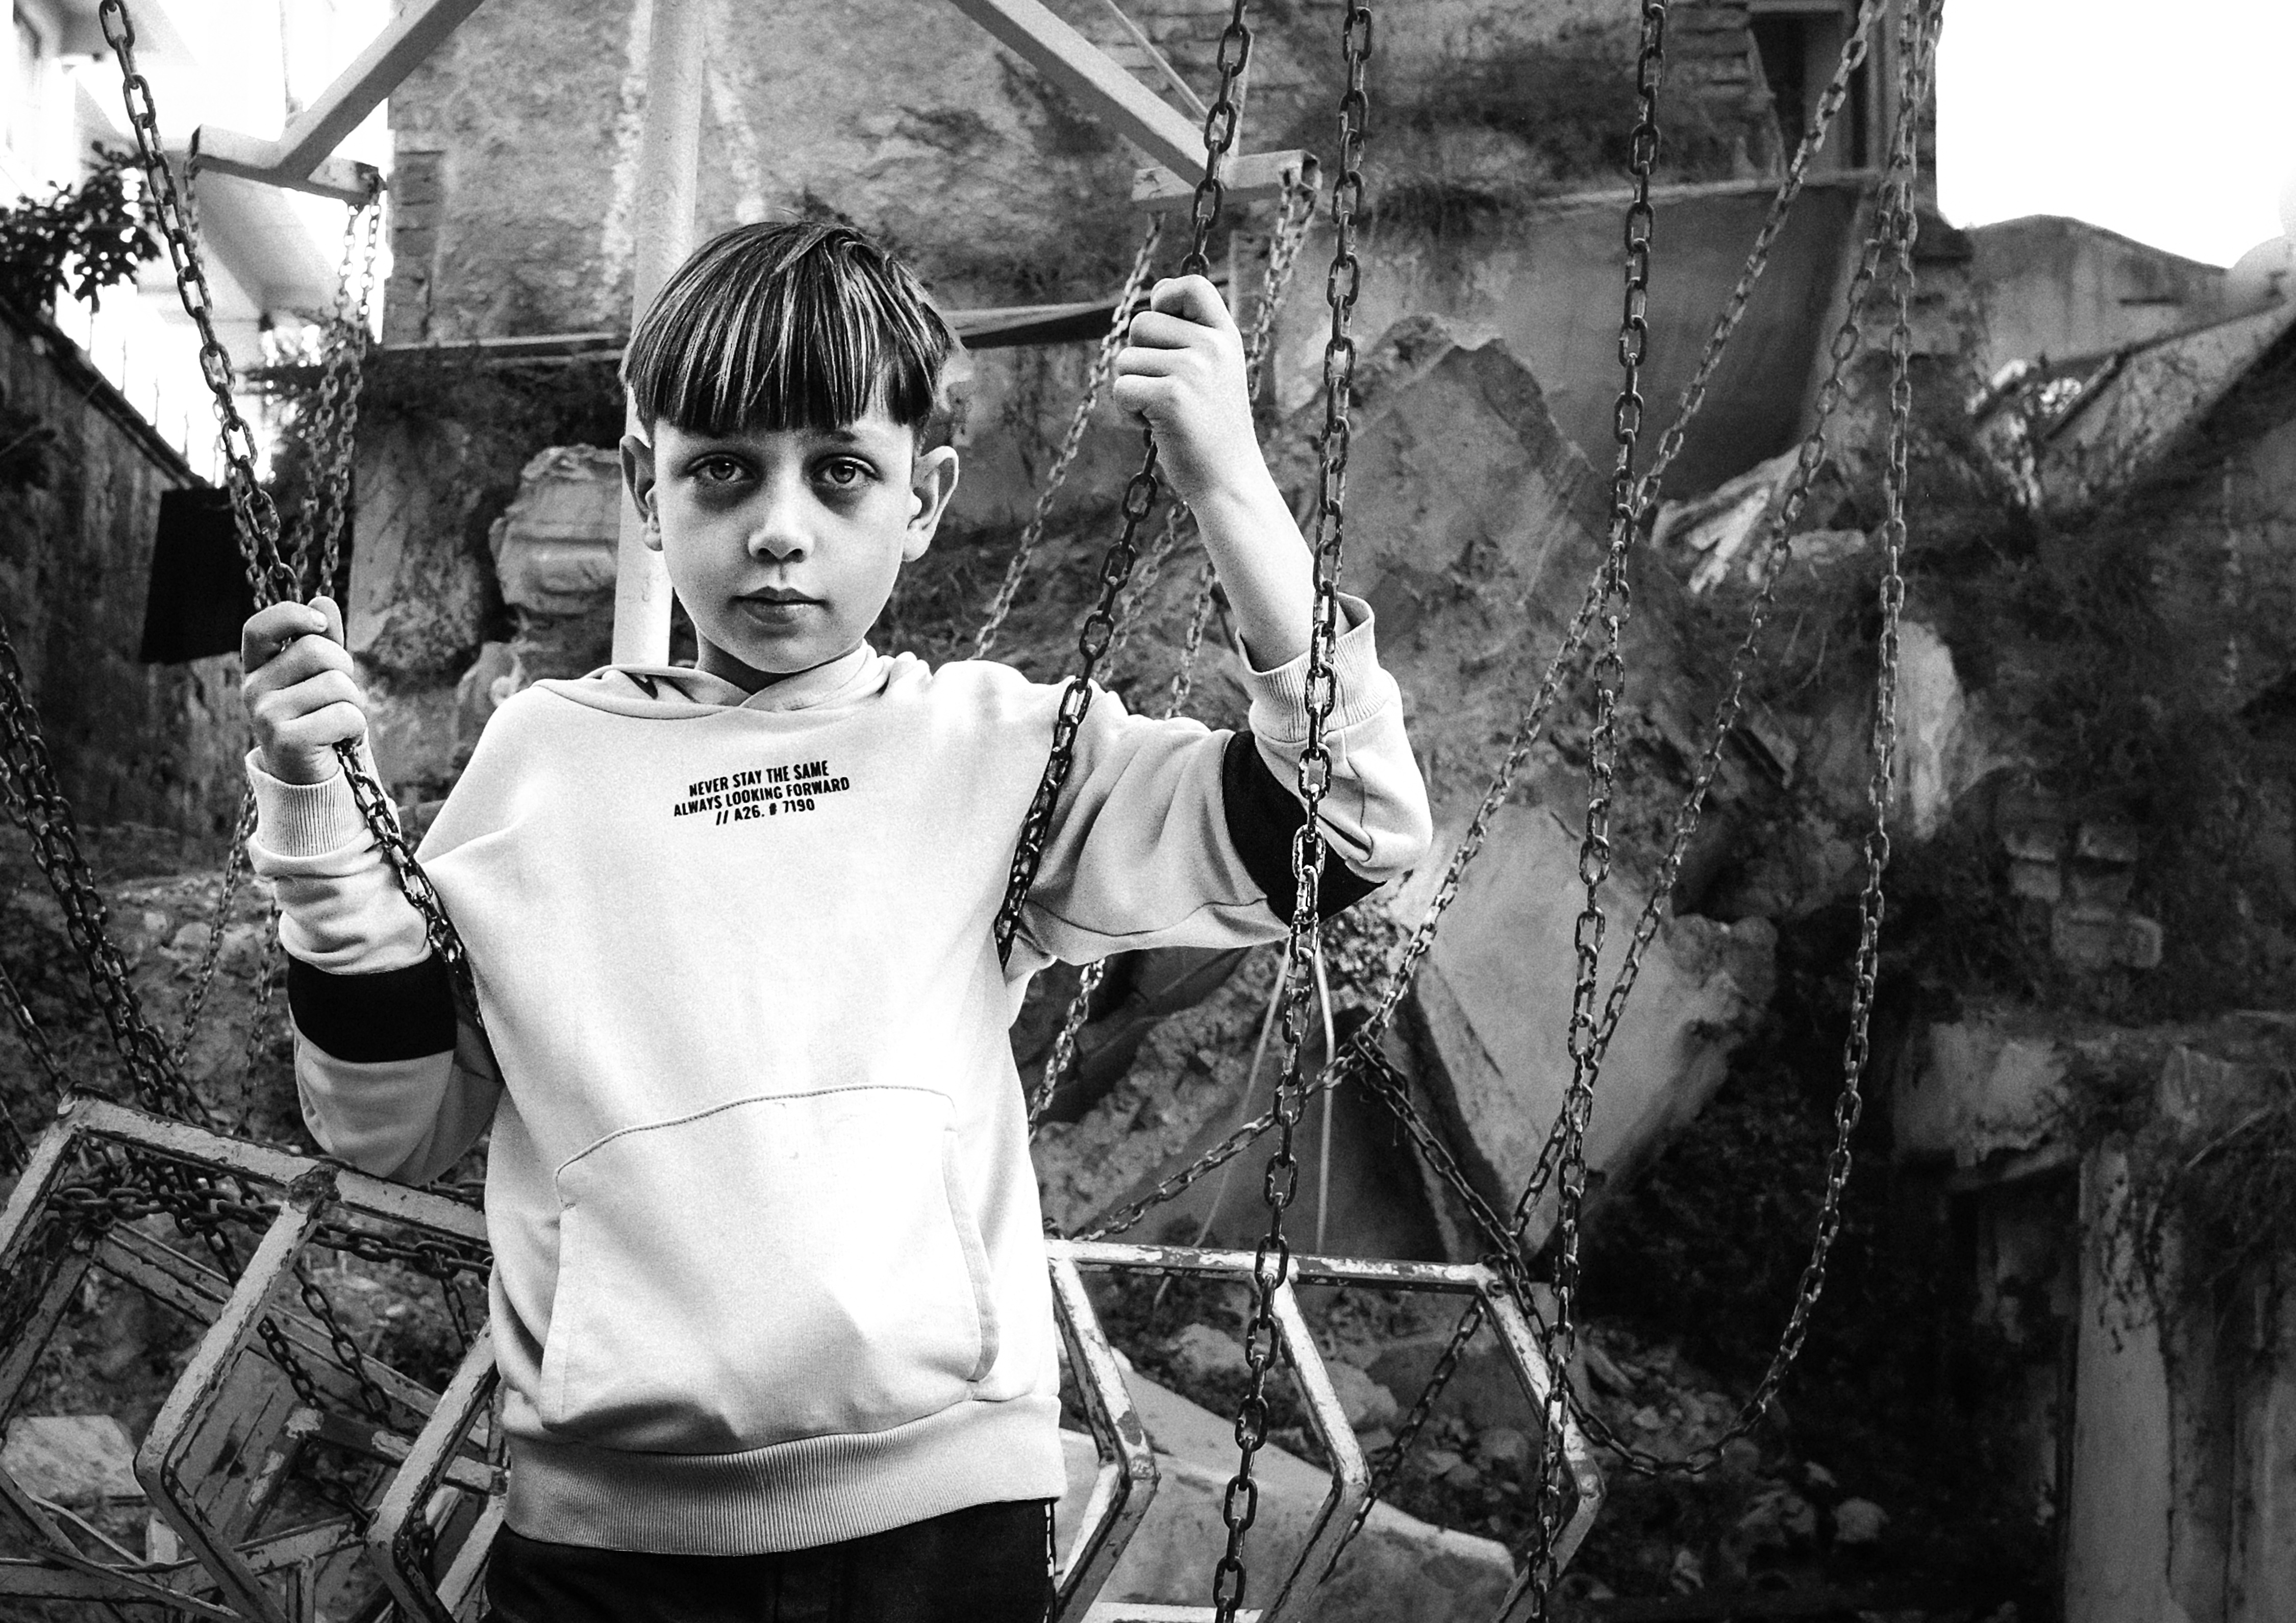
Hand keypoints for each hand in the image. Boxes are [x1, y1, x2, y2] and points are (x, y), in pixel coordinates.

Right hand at [241, 596, 365, 785]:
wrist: (312, 779)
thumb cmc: (319, 721)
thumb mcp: (319, 678)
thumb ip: (321, 641)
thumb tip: (323, 599)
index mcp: (257, 669)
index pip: (259, 627)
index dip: (291, 615)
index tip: (321, 623)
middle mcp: (253, 690)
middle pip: (315, 650)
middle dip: (345, 669)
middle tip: (340, 696)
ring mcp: (265, 716)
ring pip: (336, 684)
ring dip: (354, 702)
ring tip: (338, 722)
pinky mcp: (286, 741)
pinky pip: (344, 715)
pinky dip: (356, 727)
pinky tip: (339, 740)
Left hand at [1111, 275, 1268, 512]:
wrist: (1228, 480)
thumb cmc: (1211, 428)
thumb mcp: (1213, 372)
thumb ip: (1189, 337)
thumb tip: (1153, 298)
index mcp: (1226, 336)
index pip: (1192, 285)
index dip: (1165, 294)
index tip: (1161, 317)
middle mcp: (1213, 347)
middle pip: (1141, 323)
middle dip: (1138, 357)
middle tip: (1164, 390)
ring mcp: (1194, 370)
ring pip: (1125, 359)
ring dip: (1131, 389)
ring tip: (1162, 413)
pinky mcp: (1171, 397)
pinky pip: (1121, 388)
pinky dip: (1127, 413)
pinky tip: (1154, 427)